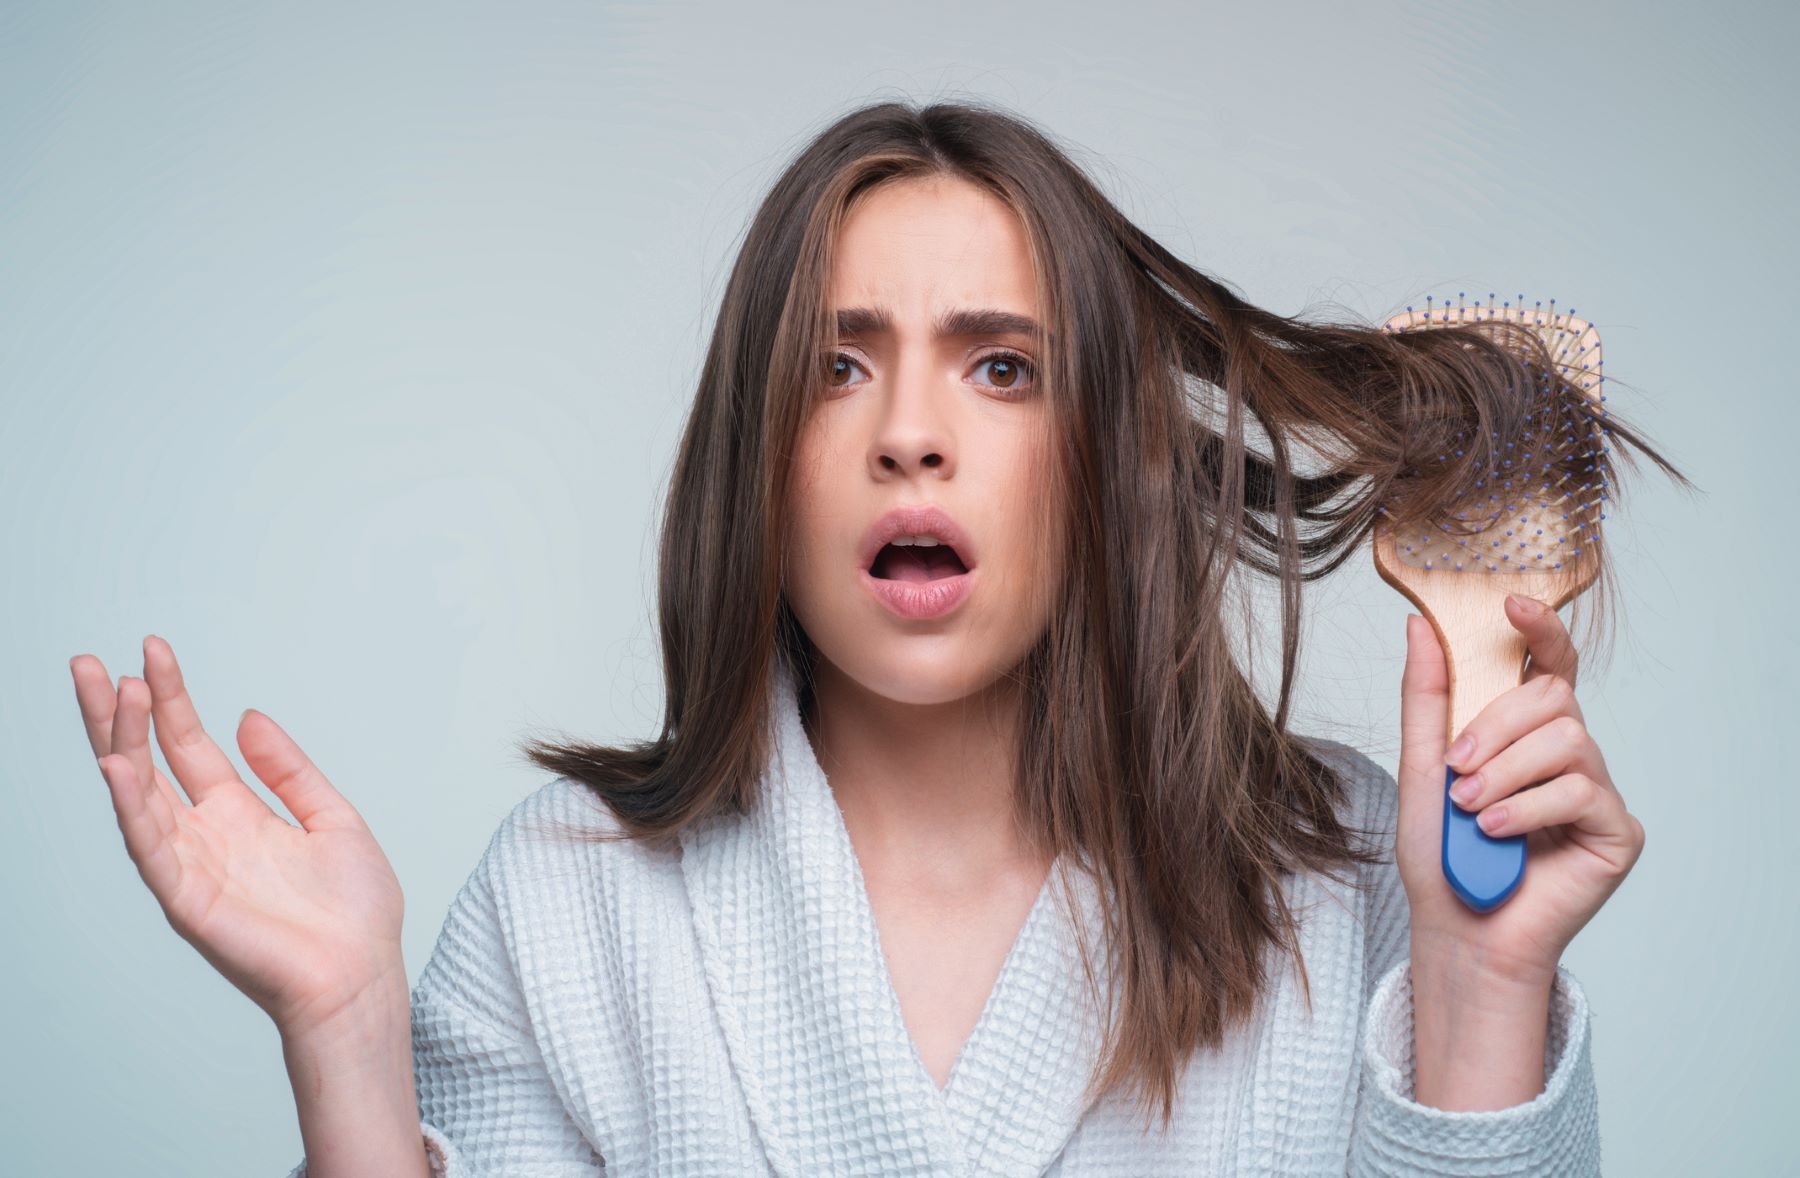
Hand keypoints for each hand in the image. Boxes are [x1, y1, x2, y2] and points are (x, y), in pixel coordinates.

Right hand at [72, 635, 407, 1039]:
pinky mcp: (187, 899)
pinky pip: (150, 846)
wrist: (361, 975)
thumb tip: (247, 716)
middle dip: (119, 713)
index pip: (188, 745)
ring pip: (139, 794)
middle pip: (147, 762)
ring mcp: (190, 866)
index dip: (169, 698)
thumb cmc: (353, 912)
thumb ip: (290, 769)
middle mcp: (204, 836)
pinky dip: (131, 807)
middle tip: (91, 661)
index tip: (153, 649)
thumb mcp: (333, 818)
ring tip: (113, 691)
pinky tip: (117, 765)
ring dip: (121, 744)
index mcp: (237, 815)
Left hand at [1396, 595, 1645, 987]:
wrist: (1458, 930)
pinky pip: (1582, 790)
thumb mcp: (1421, 766)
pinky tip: (1497, 833)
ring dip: (1507, 773)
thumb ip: (1425, 697)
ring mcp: (1597, 791)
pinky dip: (1529, 809)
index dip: (1539, 629)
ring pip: (1568, 739)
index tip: (1512, 604)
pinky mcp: (1617, 831)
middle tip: (1457, 772)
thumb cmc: (1441, 855)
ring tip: (1472, 811)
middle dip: (1495, 728)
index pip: (1546, 665)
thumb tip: (1419, 626)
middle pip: (1552, 697)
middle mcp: (1567, 754)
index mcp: (1523, 733)